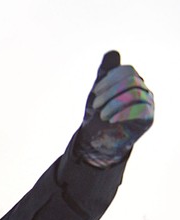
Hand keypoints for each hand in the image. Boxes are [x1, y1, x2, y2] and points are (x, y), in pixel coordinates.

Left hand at [74, 51, 153, 168]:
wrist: (97, 142)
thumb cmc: (97, 116)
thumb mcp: (98, 93)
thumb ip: (105, 73)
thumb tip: (112, 52)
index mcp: (132, 82)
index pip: (128, 71)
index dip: (110, 79)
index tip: (96, 92)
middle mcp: (143, 90)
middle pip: (131, 81)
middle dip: (110, 92)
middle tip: (96, 105)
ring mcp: (148, 104)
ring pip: (135, 93)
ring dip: (114, 103)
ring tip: (102, 115)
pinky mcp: (148, 118)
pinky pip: (141, 108)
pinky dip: (123, 112)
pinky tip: (111, 120)